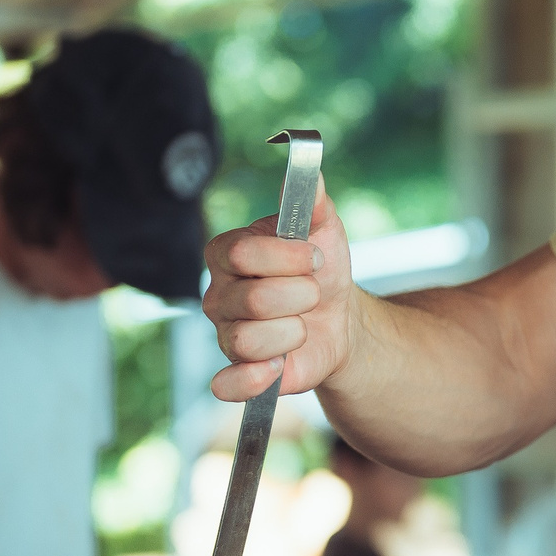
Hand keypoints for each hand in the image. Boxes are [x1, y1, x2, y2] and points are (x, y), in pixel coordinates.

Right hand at [202, 186, 353, 401]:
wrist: (339, 317)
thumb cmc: (322, 269)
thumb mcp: (325, 229)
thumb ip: (313, 201)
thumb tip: (309, 171)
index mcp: (227, 253)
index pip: (241, 253)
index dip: (288, 258)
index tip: (316, 258)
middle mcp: (217, 296)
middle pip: (252, 299)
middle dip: (301, 296)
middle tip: (312, 294)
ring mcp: (224, 336)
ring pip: (249, 340)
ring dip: (294, 332)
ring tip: (302, 325)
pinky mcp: (238, 374)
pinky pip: (228, 385)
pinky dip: (254, 380)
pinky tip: (279, 367)